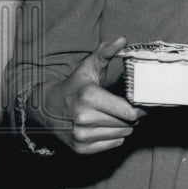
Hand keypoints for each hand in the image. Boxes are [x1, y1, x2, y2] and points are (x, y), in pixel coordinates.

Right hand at [39, 37, 146, 154]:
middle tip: (129, 107)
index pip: (128, 112)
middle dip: (133, 115)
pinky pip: (114, 144)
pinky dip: (115, 135)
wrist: (46, 108)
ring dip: (125, 125)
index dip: (139, 108)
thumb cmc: (75, 86)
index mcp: (88, 97)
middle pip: (127, 123)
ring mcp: (81, 136)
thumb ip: (107, 52)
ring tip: (115, 114)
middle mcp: (83, 119)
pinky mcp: (80, 149)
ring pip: (122, 134)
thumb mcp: (89, 66)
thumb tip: (122, 39)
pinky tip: (106, 125)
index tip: (141, 102)